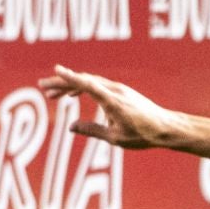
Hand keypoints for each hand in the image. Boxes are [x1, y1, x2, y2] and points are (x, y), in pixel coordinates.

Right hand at [37, 65, 189, 149]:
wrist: (167, 128)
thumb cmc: (143, 135)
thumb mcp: (115, 138)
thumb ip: (92, 131)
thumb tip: (71, 127)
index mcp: (112, 100)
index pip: (87, 85)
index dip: (70, 78)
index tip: (55, 70)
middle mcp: (115, 90)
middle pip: (84, 81)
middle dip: (62, 83)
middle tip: (43, 87)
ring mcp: (119, 89)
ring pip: (90, 82)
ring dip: (70, 85)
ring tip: (53, 94)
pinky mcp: (122, 92)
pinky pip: (97, 85)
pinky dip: (83, 88)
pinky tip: (74, 95)